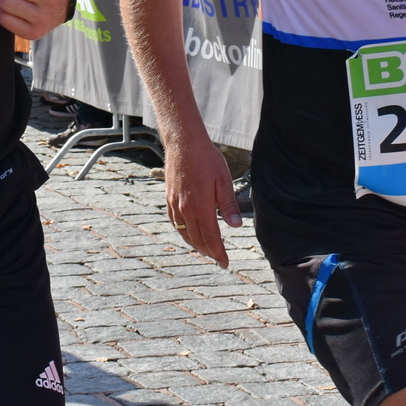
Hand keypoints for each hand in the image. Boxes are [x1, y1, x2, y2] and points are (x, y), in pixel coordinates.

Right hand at [164, 130, 240, 267]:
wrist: (183, 142)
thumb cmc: (207, 159)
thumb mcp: (224, 180)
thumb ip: (228, 205)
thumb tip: (236, 226)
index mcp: (201, 207)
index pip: (211, 238)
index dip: (218, 253)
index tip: (225, 263)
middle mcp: (186, 209)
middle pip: (197, 239)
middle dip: (208, 251)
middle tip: (218, 259)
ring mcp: (175, 204)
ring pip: (185, 233)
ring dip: (196, 244)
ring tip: (205, 250)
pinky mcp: (169, 198)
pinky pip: (175, 222)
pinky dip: (183, 233)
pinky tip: (188, 233)